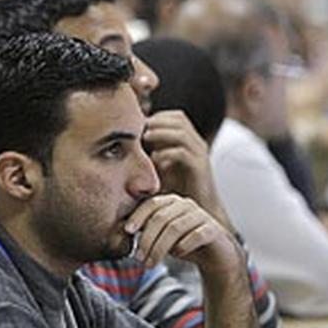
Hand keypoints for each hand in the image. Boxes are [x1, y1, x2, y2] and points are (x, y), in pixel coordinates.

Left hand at [125, 194, 241, 272]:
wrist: (215, 256)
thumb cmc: (184, 244)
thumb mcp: (162, 237)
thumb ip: (147, 231)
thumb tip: (122, 232)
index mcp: (172, 203)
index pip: (151, 204)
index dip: (138, 216)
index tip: (127, 231)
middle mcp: (186, 205)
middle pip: (161, 218)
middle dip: (147, 239)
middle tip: (139, 258)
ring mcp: (201, 216)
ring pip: (175, 228)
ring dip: (160, 248)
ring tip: (151, 264)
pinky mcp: (213, 230)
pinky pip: (196, 235)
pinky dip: (183, 246)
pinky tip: (177, 255)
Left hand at [144, 110, 233, 229]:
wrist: (198, 211)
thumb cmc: (177, 189)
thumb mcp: (161, 166)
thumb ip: (150, 152)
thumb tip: (127, 142)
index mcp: (189, 140)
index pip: (174, 116)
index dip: (156, 117)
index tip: (138, 127)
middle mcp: (197, 143)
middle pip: (178, 118)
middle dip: (157, 122)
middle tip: (139, 131)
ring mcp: (200, 154)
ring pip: (181, 132)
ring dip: (160, 134)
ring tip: (145, 141)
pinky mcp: (200, 168)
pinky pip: (182, 153)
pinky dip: (166, 154)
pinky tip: (155, 161)